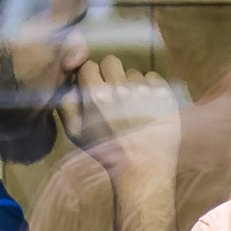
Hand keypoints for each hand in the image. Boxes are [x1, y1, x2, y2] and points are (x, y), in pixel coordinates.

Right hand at [52, 46, 166, 158]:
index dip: (90, 76)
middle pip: (111, 61)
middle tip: (114, 93)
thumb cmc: (106, 152)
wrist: (142, 169)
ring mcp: (144, 90)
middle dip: (110, 74)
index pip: (88, 65)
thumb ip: (65, 104)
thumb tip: (68, 83)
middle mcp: (120, 88)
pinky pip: (153, 78)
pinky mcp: (164, 94)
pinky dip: (150, 88)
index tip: (95, 87)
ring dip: (131, 84)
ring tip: (133, 106)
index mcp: (95, 94)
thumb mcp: (74, 133)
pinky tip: (148, 106)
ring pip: (133, 72)